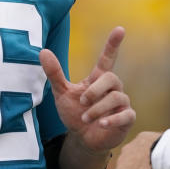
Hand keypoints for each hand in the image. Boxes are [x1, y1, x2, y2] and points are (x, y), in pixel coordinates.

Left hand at [39, 26, 135, 153]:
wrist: (82, 139)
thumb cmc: (75, 113)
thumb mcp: (62, 93)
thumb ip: (55, 73)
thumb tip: (43, 51)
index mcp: (98, 79)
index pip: (108, 58)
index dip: (113, 44)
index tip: (120, 29)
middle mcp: (113, 88)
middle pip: (112, 78)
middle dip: (95, 90)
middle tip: (82, 102)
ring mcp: (122, 103)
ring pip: (116, 97)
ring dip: (97, 108)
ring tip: (85, 118)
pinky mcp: (127, 118)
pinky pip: (126, 114)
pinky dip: (112, 119)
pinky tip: (100, 124)